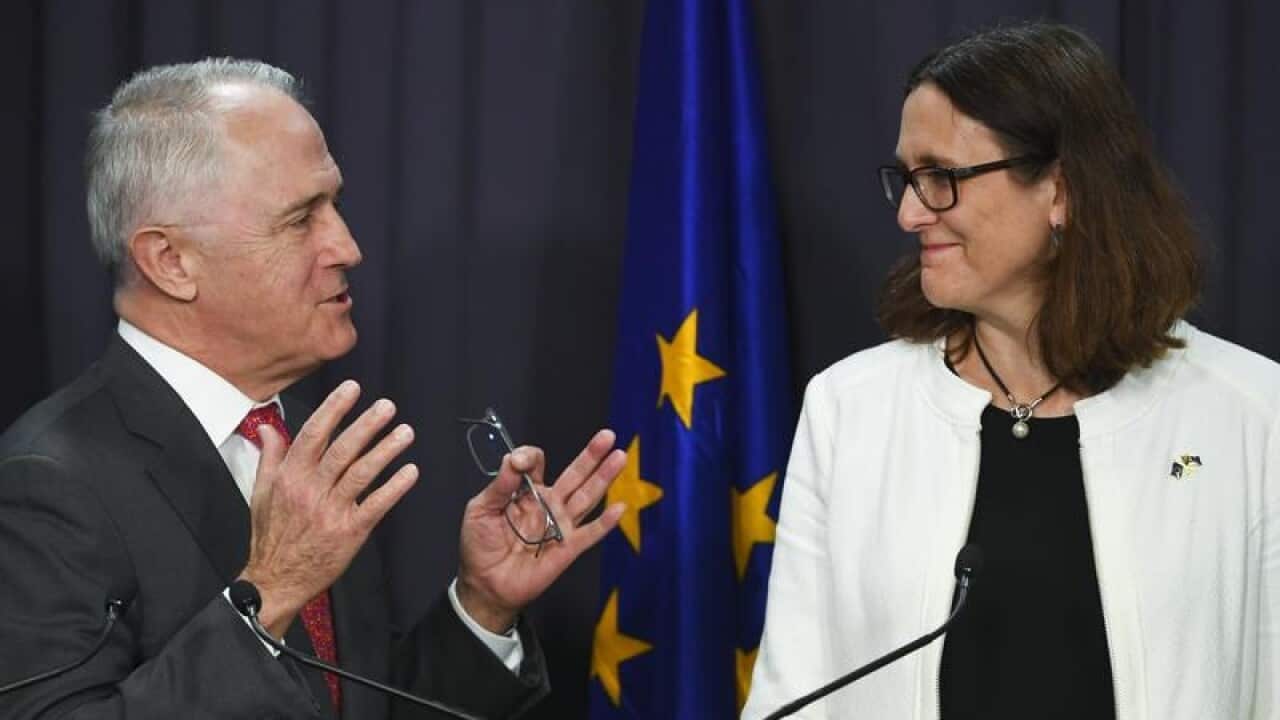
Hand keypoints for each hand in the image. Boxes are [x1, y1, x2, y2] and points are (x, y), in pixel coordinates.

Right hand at [238, 380, 418, 637]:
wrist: (276, 579)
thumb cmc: (271, 535)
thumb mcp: (260, 492)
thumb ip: (270, 457)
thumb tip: (268, 428)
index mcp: (290, 476)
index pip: (314, 434)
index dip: (334, 409)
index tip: (352, 389)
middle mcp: (311, 490)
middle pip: (342, 449)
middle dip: (367, 424)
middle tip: (388, 406)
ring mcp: (331, 511)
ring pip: (362, 473)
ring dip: (386, 450)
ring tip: (406, 432)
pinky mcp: (349, 531)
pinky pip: (376, 504)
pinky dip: (394, 487)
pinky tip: (410, 472)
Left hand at [456, 430, 626, 633]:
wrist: (484, 584)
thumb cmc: (480, 545)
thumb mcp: (481, 509)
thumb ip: (500, 484)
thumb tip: (514, 458)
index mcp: (527, 492)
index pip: (538, 463)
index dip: (530, 457)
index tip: (519, 463)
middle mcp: (548, 504)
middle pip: (575, 474)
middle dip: (591, 455)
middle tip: (608, 435)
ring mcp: (560, 525)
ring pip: (587, 497)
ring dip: (604, 477)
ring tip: (620, 457)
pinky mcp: (567, 548)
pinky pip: (589, 533)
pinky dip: (605, 523)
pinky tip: (619, 507)